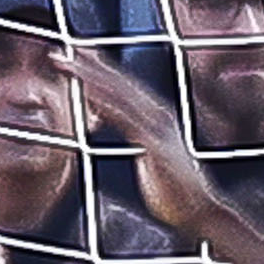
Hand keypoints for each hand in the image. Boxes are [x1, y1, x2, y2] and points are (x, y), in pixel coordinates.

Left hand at [56, 46, 217, 235]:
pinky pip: (125, 119)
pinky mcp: (155, 145)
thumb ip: (140, 137)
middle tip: (60, 51)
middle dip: (88, 64)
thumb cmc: (176, 191)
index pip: (124, 86)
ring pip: (119, 94)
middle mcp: (159, 115)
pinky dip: (105, 103)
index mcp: (157, 117)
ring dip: (89, 77)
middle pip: (119, 83)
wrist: (202, 213)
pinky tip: (86, 93)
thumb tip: (128, 129)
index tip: (76, 55)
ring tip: (65, 64)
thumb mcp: (153, 156)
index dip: (99, 68)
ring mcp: (158, 128)